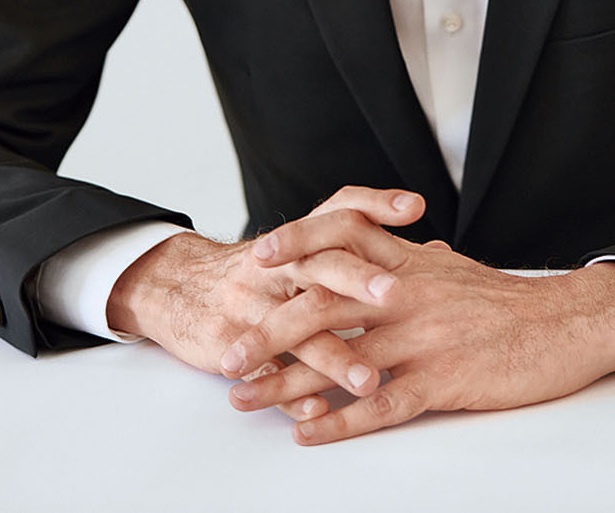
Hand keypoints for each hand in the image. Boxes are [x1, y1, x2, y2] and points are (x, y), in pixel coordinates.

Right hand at [106, 186, 427, 420]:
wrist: (180, 286)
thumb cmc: (260, 272)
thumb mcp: (304, 250)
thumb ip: (365, 249)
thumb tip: (434, 251)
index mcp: (299, 240)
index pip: (341, 210)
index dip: (375, 204)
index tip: (414, 207)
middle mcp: (276, 267)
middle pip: (319, 265)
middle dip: (357, 280)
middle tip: (395, 295)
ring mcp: (251, 305)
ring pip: (295, 329)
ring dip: (333, 356)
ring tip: (369, 380)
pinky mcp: (229, 343)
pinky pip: (263, 371)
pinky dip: (290, 393)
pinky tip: (317, 410)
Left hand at [221, 212, 614, 443]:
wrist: (566, 324)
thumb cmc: (509, 300)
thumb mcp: (455, 269)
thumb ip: (418, 261)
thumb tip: (403, 252)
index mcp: (408, 262)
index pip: (340, 237)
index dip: (295, 244)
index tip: (257, 258)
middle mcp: (406, 293)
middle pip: (323, 303)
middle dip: (269, 329)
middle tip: (229, 352)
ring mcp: (422, 337)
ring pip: (340, 359)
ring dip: (287, 384)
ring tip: (247, 398)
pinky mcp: (442, 379)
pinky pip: (381, 404)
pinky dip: (339, 422)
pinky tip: (308, 433)